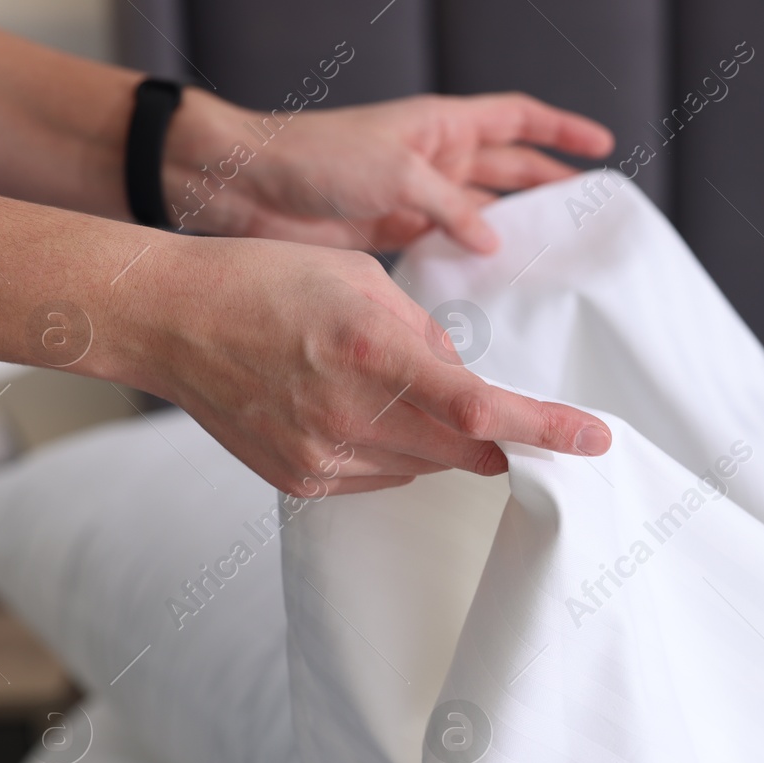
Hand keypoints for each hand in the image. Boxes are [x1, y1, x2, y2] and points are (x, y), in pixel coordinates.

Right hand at [118, 233, 611, 495]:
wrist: (169, 319)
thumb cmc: (267, 282)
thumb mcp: (365, 281)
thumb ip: (428, 337)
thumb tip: (466, 383)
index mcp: (374, 353)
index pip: (483, 409)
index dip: (546, 429)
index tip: (594, 438)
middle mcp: (350, 415)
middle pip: (464, 448)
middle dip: (494, 433)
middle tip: (500, 411)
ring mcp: (323, 456)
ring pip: (424, 464)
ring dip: (434, 435)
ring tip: (377, 383)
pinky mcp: (301, 479)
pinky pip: (380, 475)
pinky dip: (389, 448)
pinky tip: (348, 408)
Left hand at [163, 90, 614, 250]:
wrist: (249, 187)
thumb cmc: (316, 158)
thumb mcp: (397, 175)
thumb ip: (453, 208)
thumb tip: (495, 243)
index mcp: (441, 125)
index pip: (518, 118)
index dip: (562, 130)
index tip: (603, 147)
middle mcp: (435, 158)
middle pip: (510, 169)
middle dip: (550, 188)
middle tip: (591, 215)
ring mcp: (418, 198)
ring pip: (485, 213)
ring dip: (518, 231)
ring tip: (557, 256)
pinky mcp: (397, 234)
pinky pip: (452, 247)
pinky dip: (475, 262)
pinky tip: (498, 283)